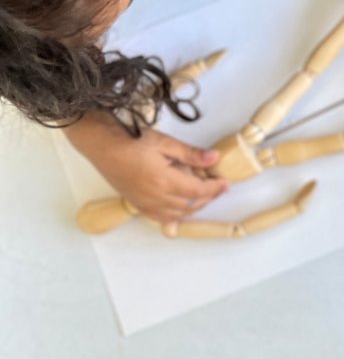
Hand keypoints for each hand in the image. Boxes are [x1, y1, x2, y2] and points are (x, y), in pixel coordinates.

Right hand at [63, 113, 228, 222]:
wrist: (102, 146)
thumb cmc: (130, 141)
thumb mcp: (165, 142)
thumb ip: (191, 154)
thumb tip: (214, 158)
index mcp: (163, 180)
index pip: (198, 191)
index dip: (215, 188)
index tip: (225, 183)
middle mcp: (155, 197)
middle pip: (191, 205)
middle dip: (208, 197)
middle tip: (218, 187)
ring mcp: (145, 204)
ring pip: (178, 214)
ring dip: (195, 207)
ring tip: (204, 195)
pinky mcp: (138, 205)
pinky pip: (162, 218)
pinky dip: (177, 215)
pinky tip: (182, 206)